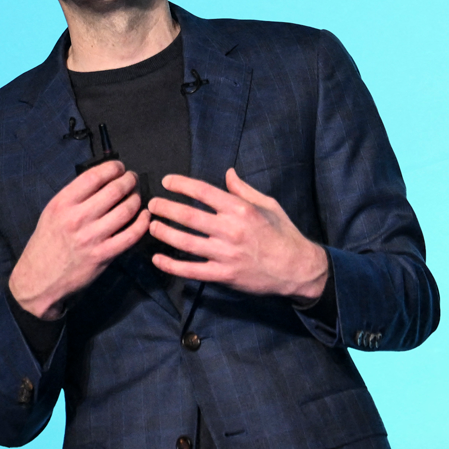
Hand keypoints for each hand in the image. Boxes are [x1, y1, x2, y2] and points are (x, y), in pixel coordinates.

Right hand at [9, 160, 150, 319]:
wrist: (39, 278)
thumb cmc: (46, 242)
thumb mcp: (52, 213)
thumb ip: (74, 197)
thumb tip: (101, 180)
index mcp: (63, 203)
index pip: (94, 176)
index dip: (112, 168)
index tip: (119, 167)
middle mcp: (77, 218)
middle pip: (114, 190)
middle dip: (129, 180)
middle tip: (133, 179)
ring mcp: (92, 237)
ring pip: (126, 210)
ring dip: (137, 199)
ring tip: (137, 197)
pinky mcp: (103, 255)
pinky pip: (131, 235)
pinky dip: (142, 223)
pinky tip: (145, 217)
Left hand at [147, 168, 328, 300]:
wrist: (297, 269)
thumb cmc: (283, 233)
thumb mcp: (268, 205)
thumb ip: (243, 189)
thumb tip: (227, 172)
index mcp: (241, 209)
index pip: (203, 192)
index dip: (181, 184)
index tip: (167, 182)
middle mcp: (231, 230)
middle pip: (188, 216)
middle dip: (165, 208)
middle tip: (152, 204)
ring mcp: (226, 254)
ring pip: (186, 243)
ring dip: (164, 233)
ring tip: (151, 226)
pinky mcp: (224, 276)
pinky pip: (192, 271)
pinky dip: (172, 266)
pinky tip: (157, 259)